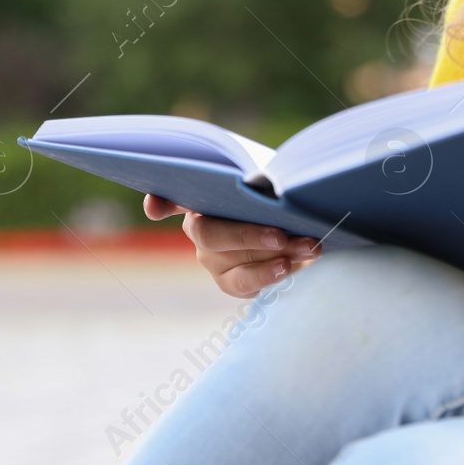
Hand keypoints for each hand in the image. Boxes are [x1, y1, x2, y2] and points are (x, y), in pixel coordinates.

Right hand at [143, 194, 322, 297]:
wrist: (287, 218)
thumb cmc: (268, 193)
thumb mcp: (260, 179)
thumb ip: (255, 181)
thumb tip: (267, 183)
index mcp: (200, 200)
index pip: (170, 199)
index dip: (159, 203)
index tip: (154, 207)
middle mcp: (198, 232)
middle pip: (211, 236)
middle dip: (248, 236)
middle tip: (281, 234)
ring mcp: (213, 262)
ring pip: (236, 266)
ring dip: (276, 259)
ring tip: (308, 248)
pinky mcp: (231, 283)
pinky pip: (249, 285)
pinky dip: (276, 274)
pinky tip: (297, 264)